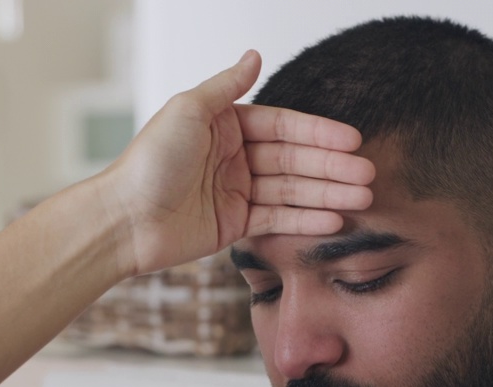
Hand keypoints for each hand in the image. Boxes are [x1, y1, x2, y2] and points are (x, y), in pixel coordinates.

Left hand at [97, 50, 375, 276]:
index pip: (284, 127)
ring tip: (363, 199)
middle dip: (332, 168)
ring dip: (328, 195)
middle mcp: (234, 157)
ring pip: (292, 191)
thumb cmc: (147, 162)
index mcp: (224, 125)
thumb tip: (255, 55)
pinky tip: (334, 219)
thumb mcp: (188, 110)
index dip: (319, 134)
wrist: (124, 219)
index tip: (351, 142)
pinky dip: (306, 220)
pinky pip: (278, 220)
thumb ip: (227, 86)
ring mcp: (236, 192)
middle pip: (294, 160)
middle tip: (368, 175)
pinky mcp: (234, 224)